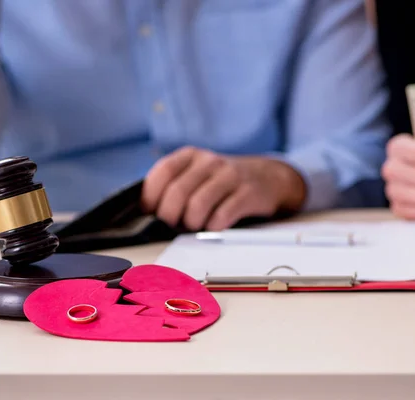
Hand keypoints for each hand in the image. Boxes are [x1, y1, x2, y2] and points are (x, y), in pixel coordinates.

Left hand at [141, 146, 305, 230]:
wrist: (267, 178)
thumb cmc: (222, 182)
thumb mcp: (196, 173)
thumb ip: (172, 186)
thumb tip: (146, 213)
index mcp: (190, 156)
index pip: (162, 173)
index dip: (152, 197)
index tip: (152, 213)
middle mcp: (209, 162)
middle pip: (177, 192)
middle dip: (170, 217)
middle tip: (173, 225)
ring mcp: (230, 176)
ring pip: (198, 206)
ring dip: (191, 224)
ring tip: (195, 226)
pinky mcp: (248, 193)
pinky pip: (222, 215)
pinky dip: (213, 227)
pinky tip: (214, 226)